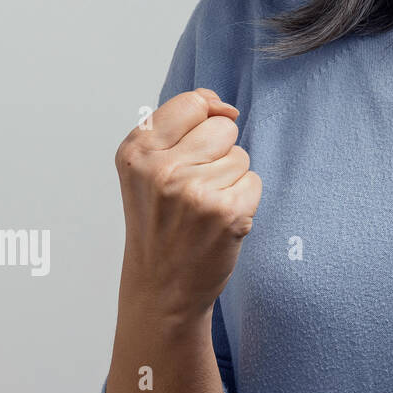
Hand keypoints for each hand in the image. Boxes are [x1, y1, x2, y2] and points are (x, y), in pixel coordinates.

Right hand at [114, 88, 261, 325]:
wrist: (161, 289)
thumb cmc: (159, 223)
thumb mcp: (145, 169)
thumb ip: (177, 127)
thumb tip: (224, 108)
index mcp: (137, 152)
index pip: (193, 103)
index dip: (206, 117)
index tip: (198, 143)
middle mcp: (162, 170)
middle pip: (223, 128)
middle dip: (219, 152)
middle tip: (196, 187)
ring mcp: (195, 192)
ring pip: (242, 157)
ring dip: (231, 179)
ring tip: (204, 208)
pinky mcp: (227, 213)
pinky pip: (255, 182)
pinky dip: (244, 200)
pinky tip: (220, 222)